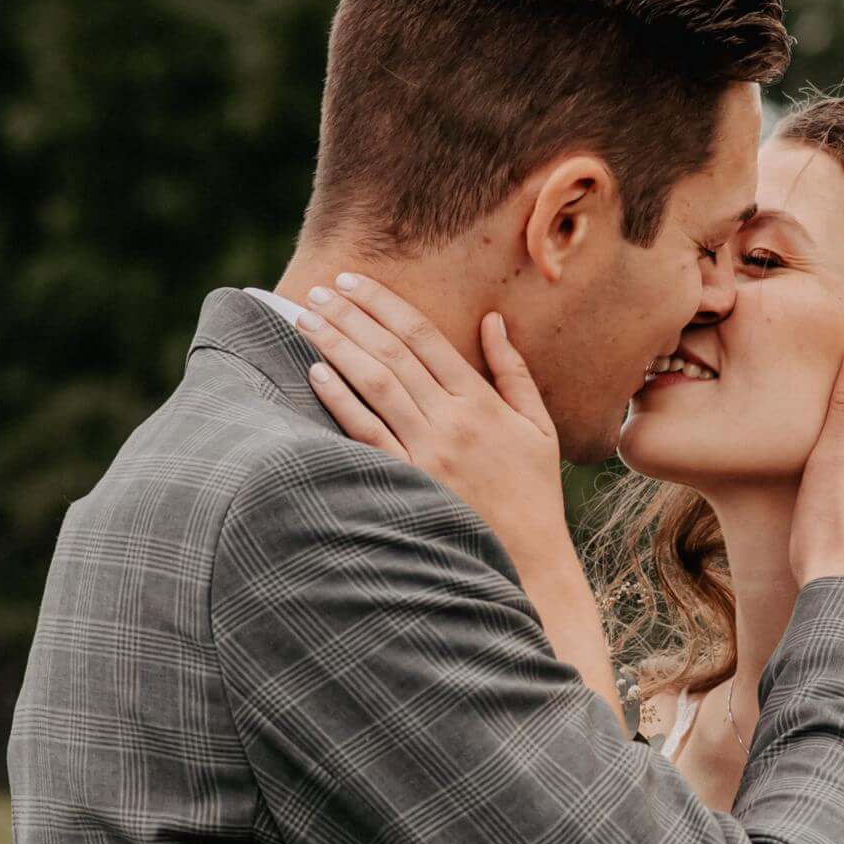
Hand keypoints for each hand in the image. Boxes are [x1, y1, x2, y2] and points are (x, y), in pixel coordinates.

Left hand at [298, 276, 568, 559]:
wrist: (529, 561)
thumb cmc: (534, 493)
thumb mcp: (537, 427)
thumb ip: (513, 371)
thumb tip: (493, 321)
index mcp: (482, 402)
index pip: (424, 337)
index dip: (384, 304)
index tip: (353, 282)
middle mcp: (452, 421)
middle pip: (391, 353)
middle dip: (351, 316)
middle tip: (318, 290)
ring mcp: (427, 453)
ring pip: (374, 385)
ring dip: (336, 346)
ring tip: (306, 319)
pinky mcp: (409, 482)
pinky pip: (367, 434)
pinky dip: (341, 401)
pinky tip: (316, 374)